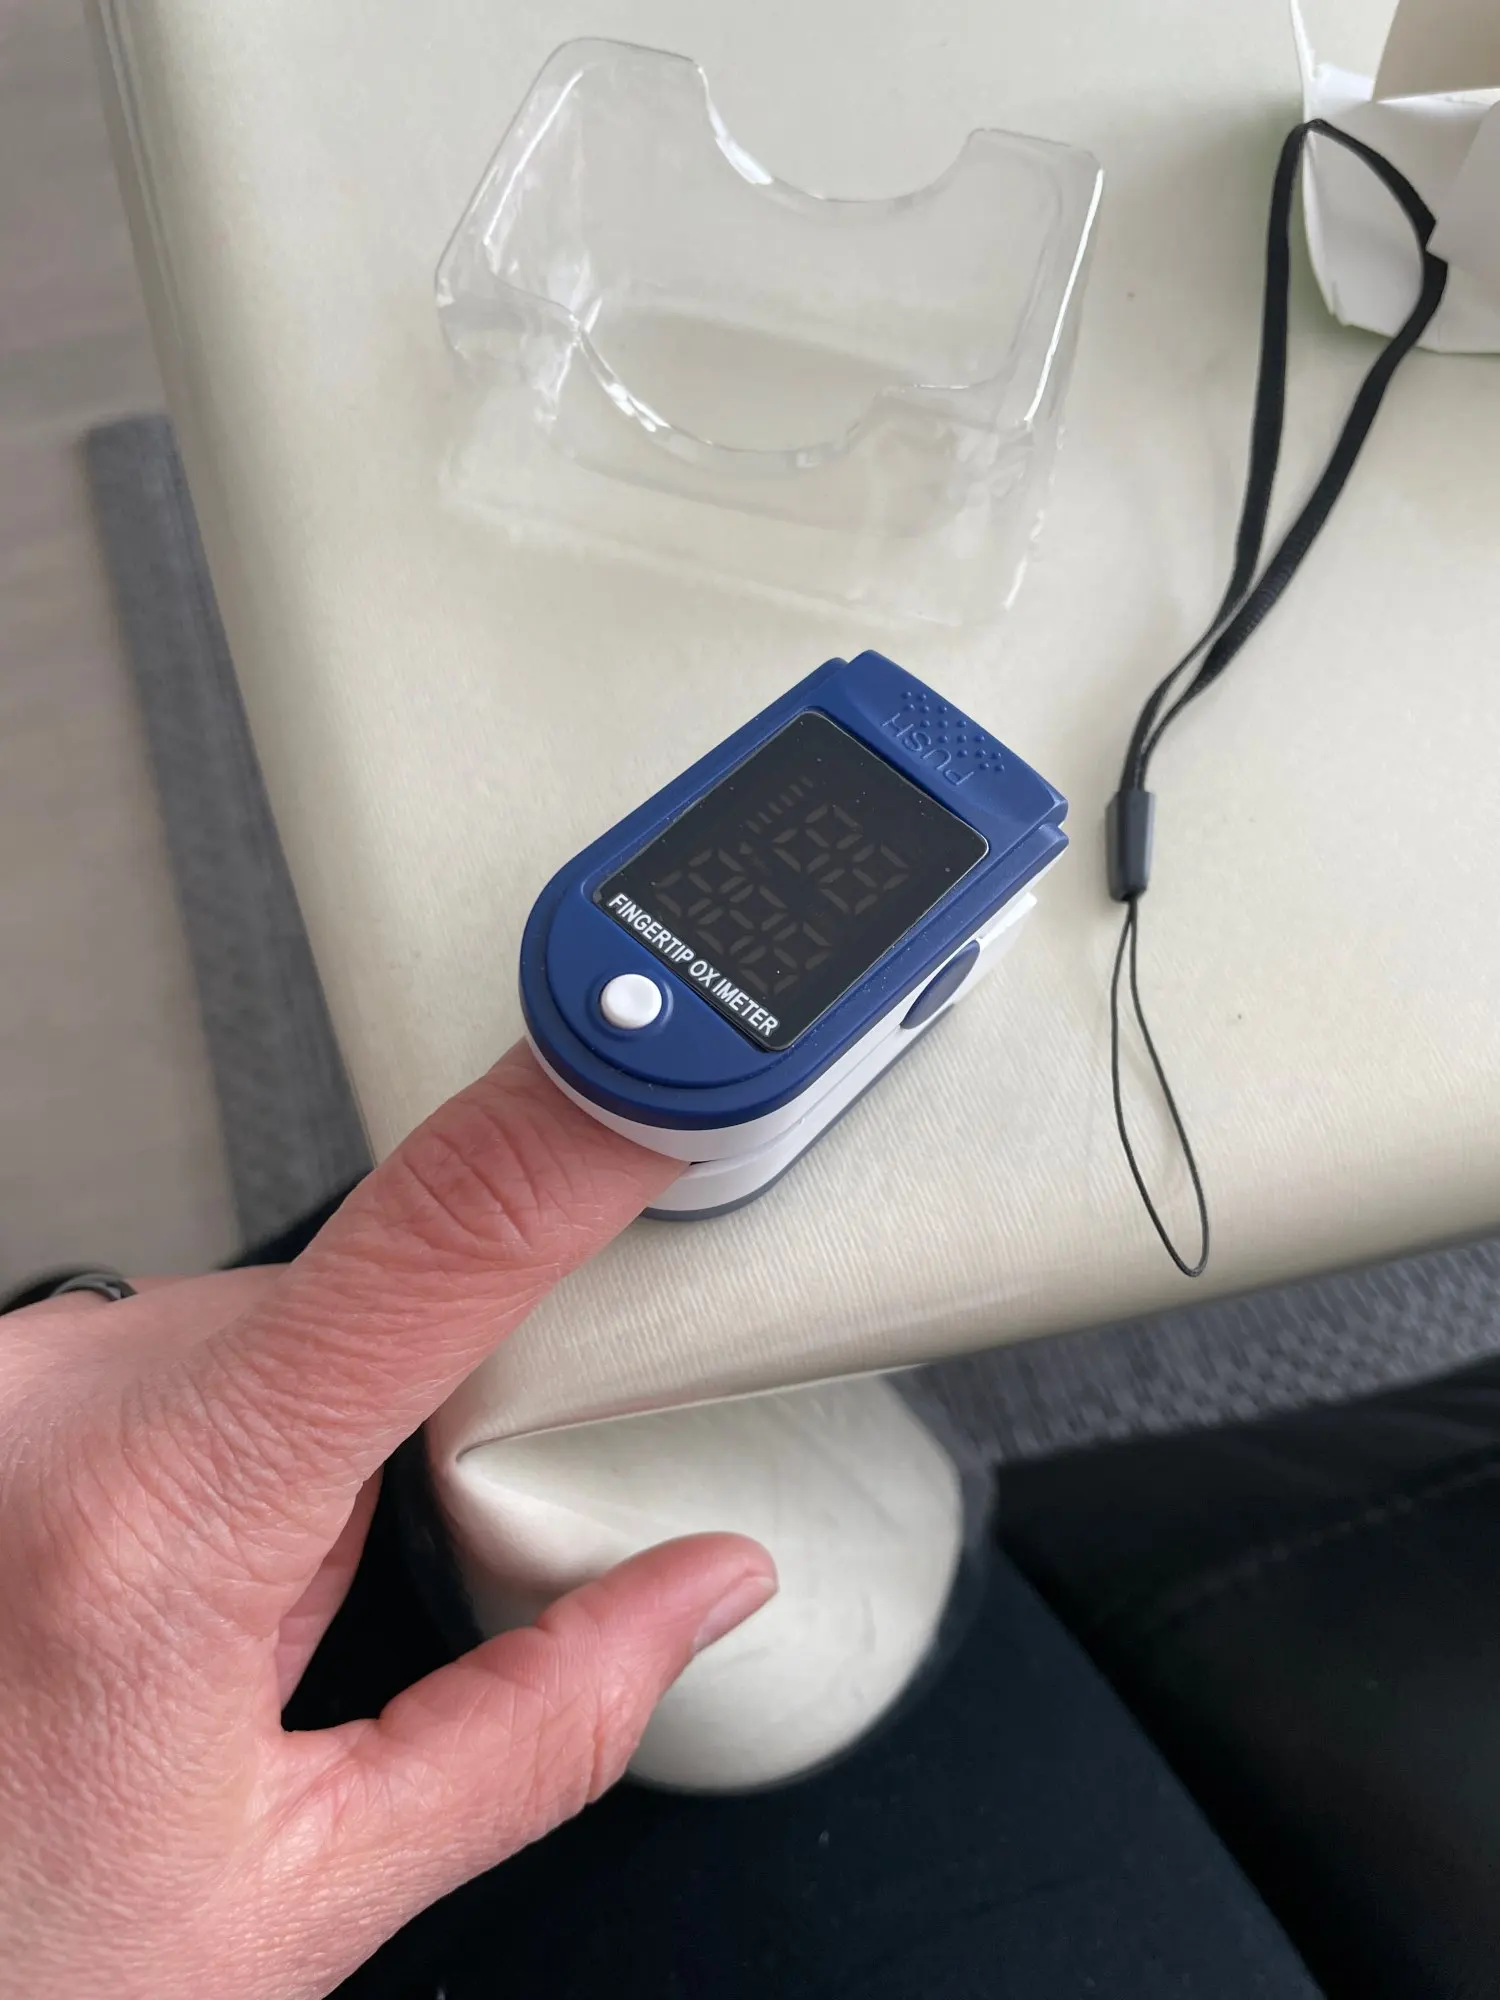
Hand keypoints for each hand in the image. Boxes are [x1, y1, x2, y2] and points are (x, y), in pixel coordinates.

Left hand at [0, 1047, 775, 1998]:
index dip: (572, 1123)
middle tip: (328, 1598)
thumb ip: (535, 1730)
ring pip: (274, 1316)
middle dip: (411, 1415)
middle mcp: (50, 1403)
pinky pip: (181, 1343)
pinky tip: (160, 1569)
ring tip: (222, 1613)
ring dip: (306, 1432)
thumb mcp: (294, 1894)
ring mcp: (5, 1373)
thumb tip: (700, 1592)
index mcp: (155, 1529)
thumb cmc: (10, 1952)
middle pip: (362, 1296)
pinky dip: (222, 1432)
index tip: (675, 1054)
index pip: (431, 1245)